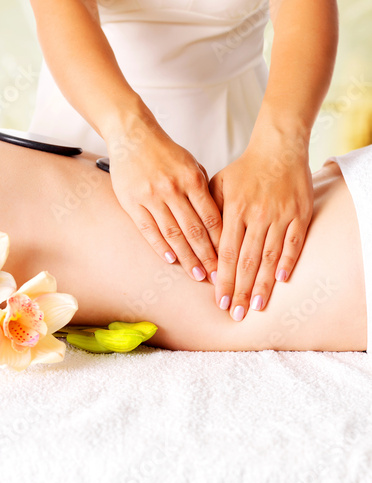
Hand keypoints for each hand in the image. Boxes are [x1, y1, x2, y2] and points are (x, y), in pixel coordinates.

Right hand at [106, 123, 221, 282]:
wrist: (132, 135)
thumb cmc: (164, 152)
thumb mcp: (191, 164)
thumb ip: (202, 189)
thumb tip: (216, 217)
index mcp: (192, 179)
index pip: (211, 217)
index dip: (221, 242)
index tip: (229, 260)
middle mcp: (173, 189)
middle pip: (195, 230)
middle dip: (208, 256)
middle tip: (217, 277)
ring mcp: (152, 196)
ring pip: (173, 233)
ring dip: (187, 257)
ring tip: (197, 275)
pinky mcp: (132, 202)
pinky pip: (149, 229)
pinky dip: (161, 246)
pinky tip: (171, 259)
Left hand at [208, 143, 312, 319]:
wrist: (278, 149)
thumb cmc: (243, 171)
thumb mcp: (218, 186)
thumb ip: (210, 213)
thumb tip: (201, 243)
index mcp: (234, 210)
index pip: (226, 252)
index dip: (222, 278)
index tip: (218, 300)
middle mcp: (256, 216)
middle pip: (246, 260)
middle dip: (240, 290)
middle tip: (235, 313)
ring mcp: (280, 216)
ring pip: (269, 256)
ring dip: (262, 284)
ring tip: (255, 307)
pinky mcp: (300, 214)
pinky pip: (294, 242)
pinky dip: (288, 261)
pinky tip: (282, 281)